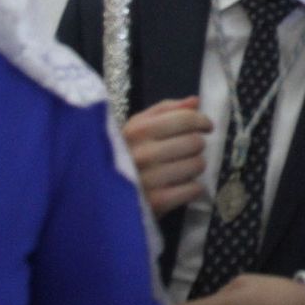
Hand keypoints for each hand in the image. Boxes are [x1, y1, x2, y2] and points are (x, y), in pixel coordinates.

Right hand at [121, 96, 211, 216]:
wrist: (99, 195)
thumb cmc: (124, 154)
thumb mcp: (136, 126)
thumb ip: (166, 110)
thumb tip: (195, 101)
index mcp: (138, 130)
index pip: (185, 119)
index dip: (202, 121)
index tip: (206, 126)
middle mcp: (144, 153)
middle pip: (195, 142)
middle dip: (196, 146)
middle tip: (187, 151)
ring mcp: (150, 179)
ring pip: (197, 165)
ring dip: (194, 167)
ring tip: (179, 169)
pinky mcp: (157, 202)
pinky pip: (193, 189)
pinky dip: (191, 188)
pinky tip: (178, 186)